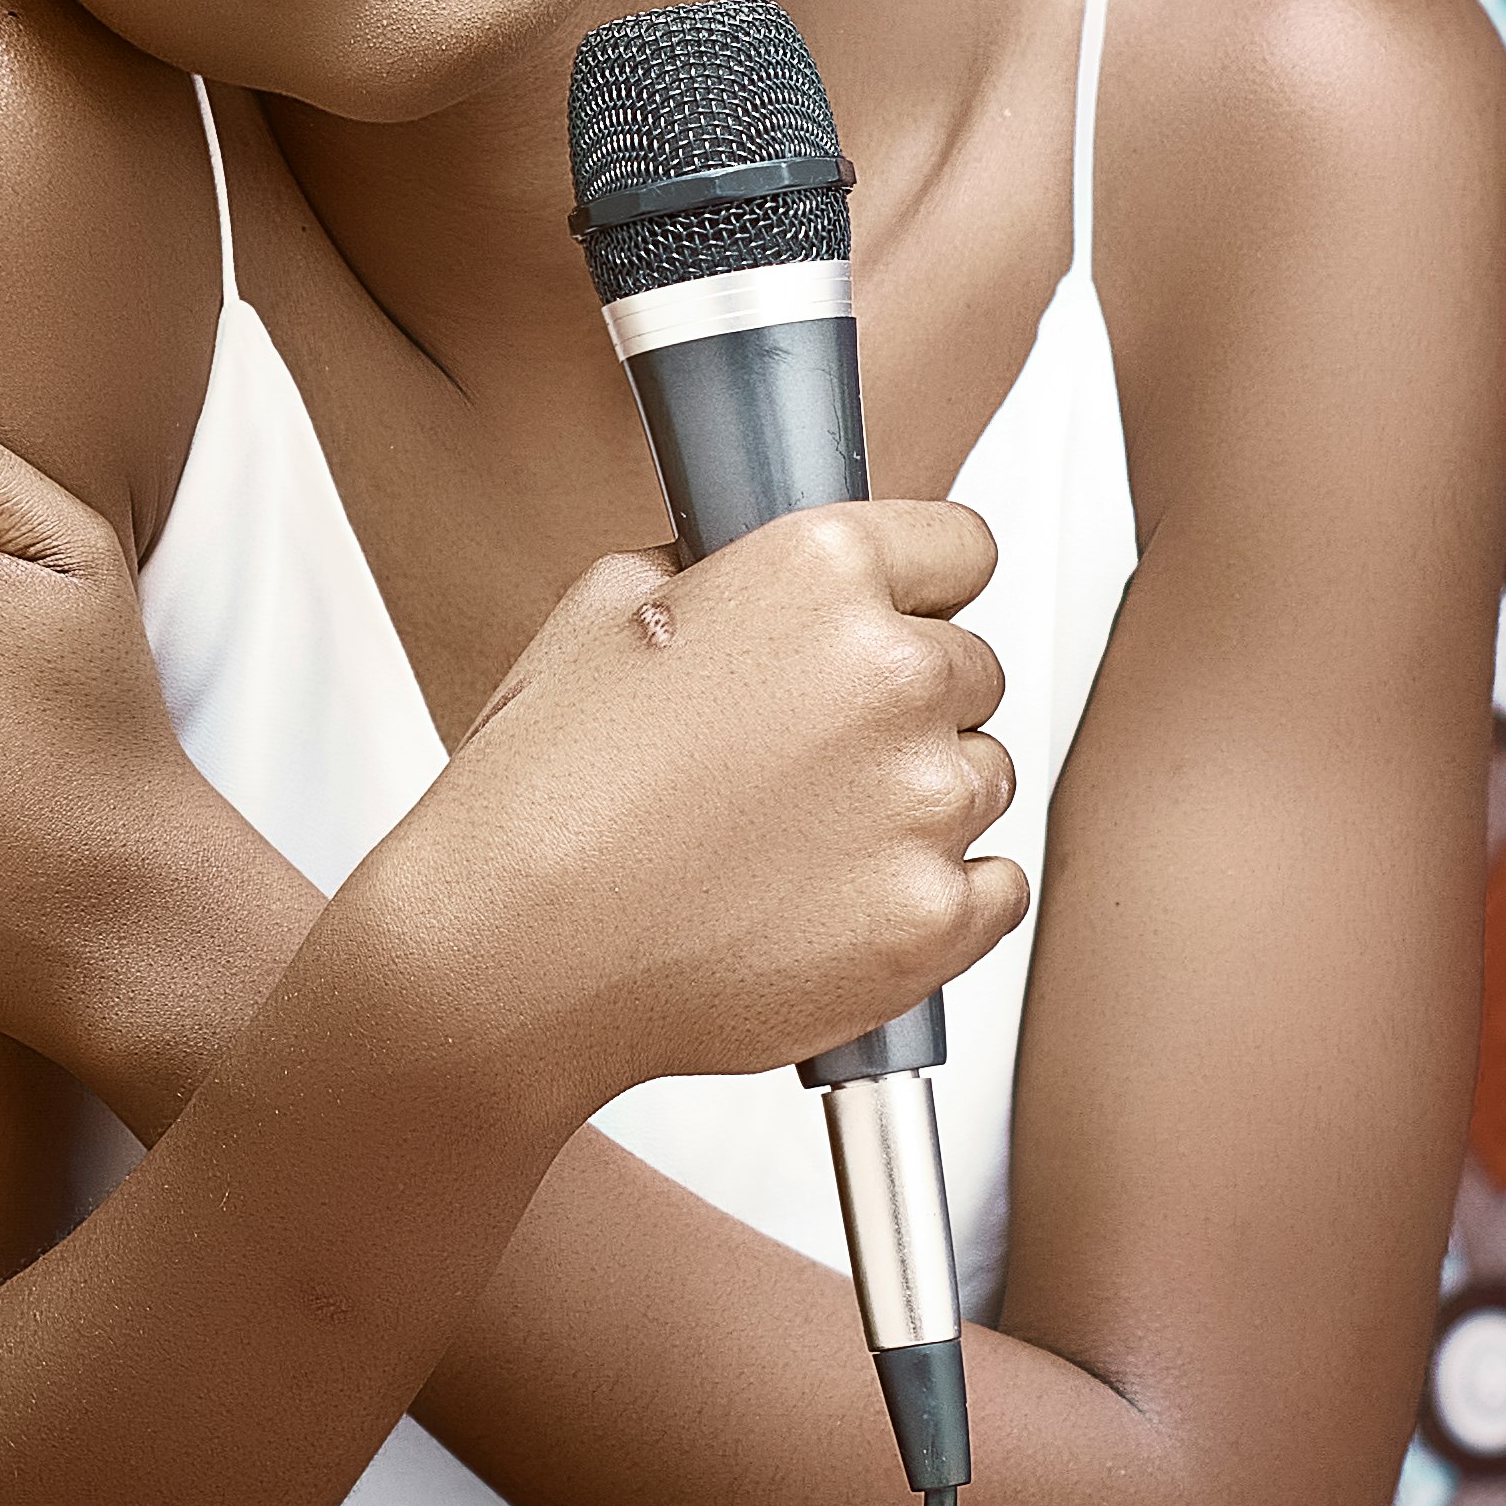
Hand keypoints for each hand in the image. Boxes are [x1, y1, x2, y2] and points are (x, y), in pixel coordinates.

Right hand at [362, 499, 1021, 1122]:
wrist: (510, 957)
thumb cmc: (538, 793)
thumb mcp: (600, 613)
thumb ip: (720, 575)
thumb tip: (762, 587)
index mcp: (819, 571)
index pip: (960, 548)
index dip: (916, 590)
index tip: (891, 622)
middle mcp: (893, 672)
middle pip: (971, 669)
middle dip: (902, 706)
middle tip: (805, 758)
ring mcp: (924, 803)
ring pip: (981, 779)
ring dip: (917, 802)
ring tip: (798, 842)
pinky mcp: (936, 919)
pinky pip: (995, 888)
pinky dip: (937, 898)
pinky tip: (838, 902)